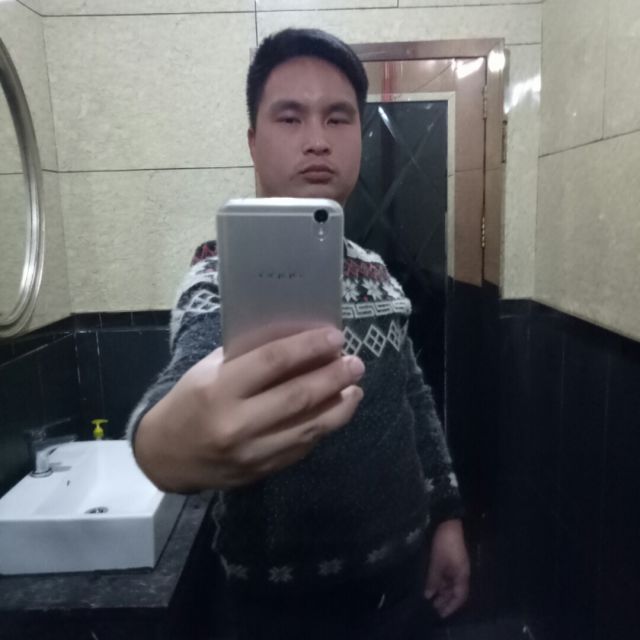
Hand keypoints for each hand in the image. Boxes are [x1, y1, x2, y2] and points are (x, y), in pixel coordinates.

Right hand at [134, 328, 363, 492]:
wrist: (166, 457)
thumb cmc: (189, 401)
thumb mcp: (210, 370)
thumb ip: (249, 357)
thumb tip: (298, 342)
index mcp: (219, 390)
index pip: (273, 362)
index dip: (309, 347)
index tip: (335, 337)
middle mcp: (237, 423)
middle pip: (298, 396)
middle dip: (334, 377)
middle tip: (356, 363)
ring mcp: (252, 452)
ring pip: (308, 427)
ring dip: (339, 407)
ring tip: (355, 388)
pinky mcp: (262, 472)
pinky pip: (302, 447)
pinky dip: (323, 427)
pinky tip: (336, 412)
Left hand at [424, 519, 469, 617]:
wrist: (450, 522)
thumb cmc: (445, 544)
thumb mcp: (437, 563)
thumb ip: (433, 580)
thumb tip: (428, 596)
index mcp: (462, 576)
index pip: (459, 597)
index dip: (451, 607)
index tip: (440, 614)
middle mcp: (461, 573)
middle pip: (455, 592)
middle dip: (445, 600)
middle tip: (432, 608)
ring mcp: (456, 565)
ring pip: (450, 583)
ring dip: (442, 591)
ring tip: (430, 598)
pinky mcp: (451, 559)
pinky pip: (447, 575)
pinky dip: (440, 582)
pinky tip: (433, 584)